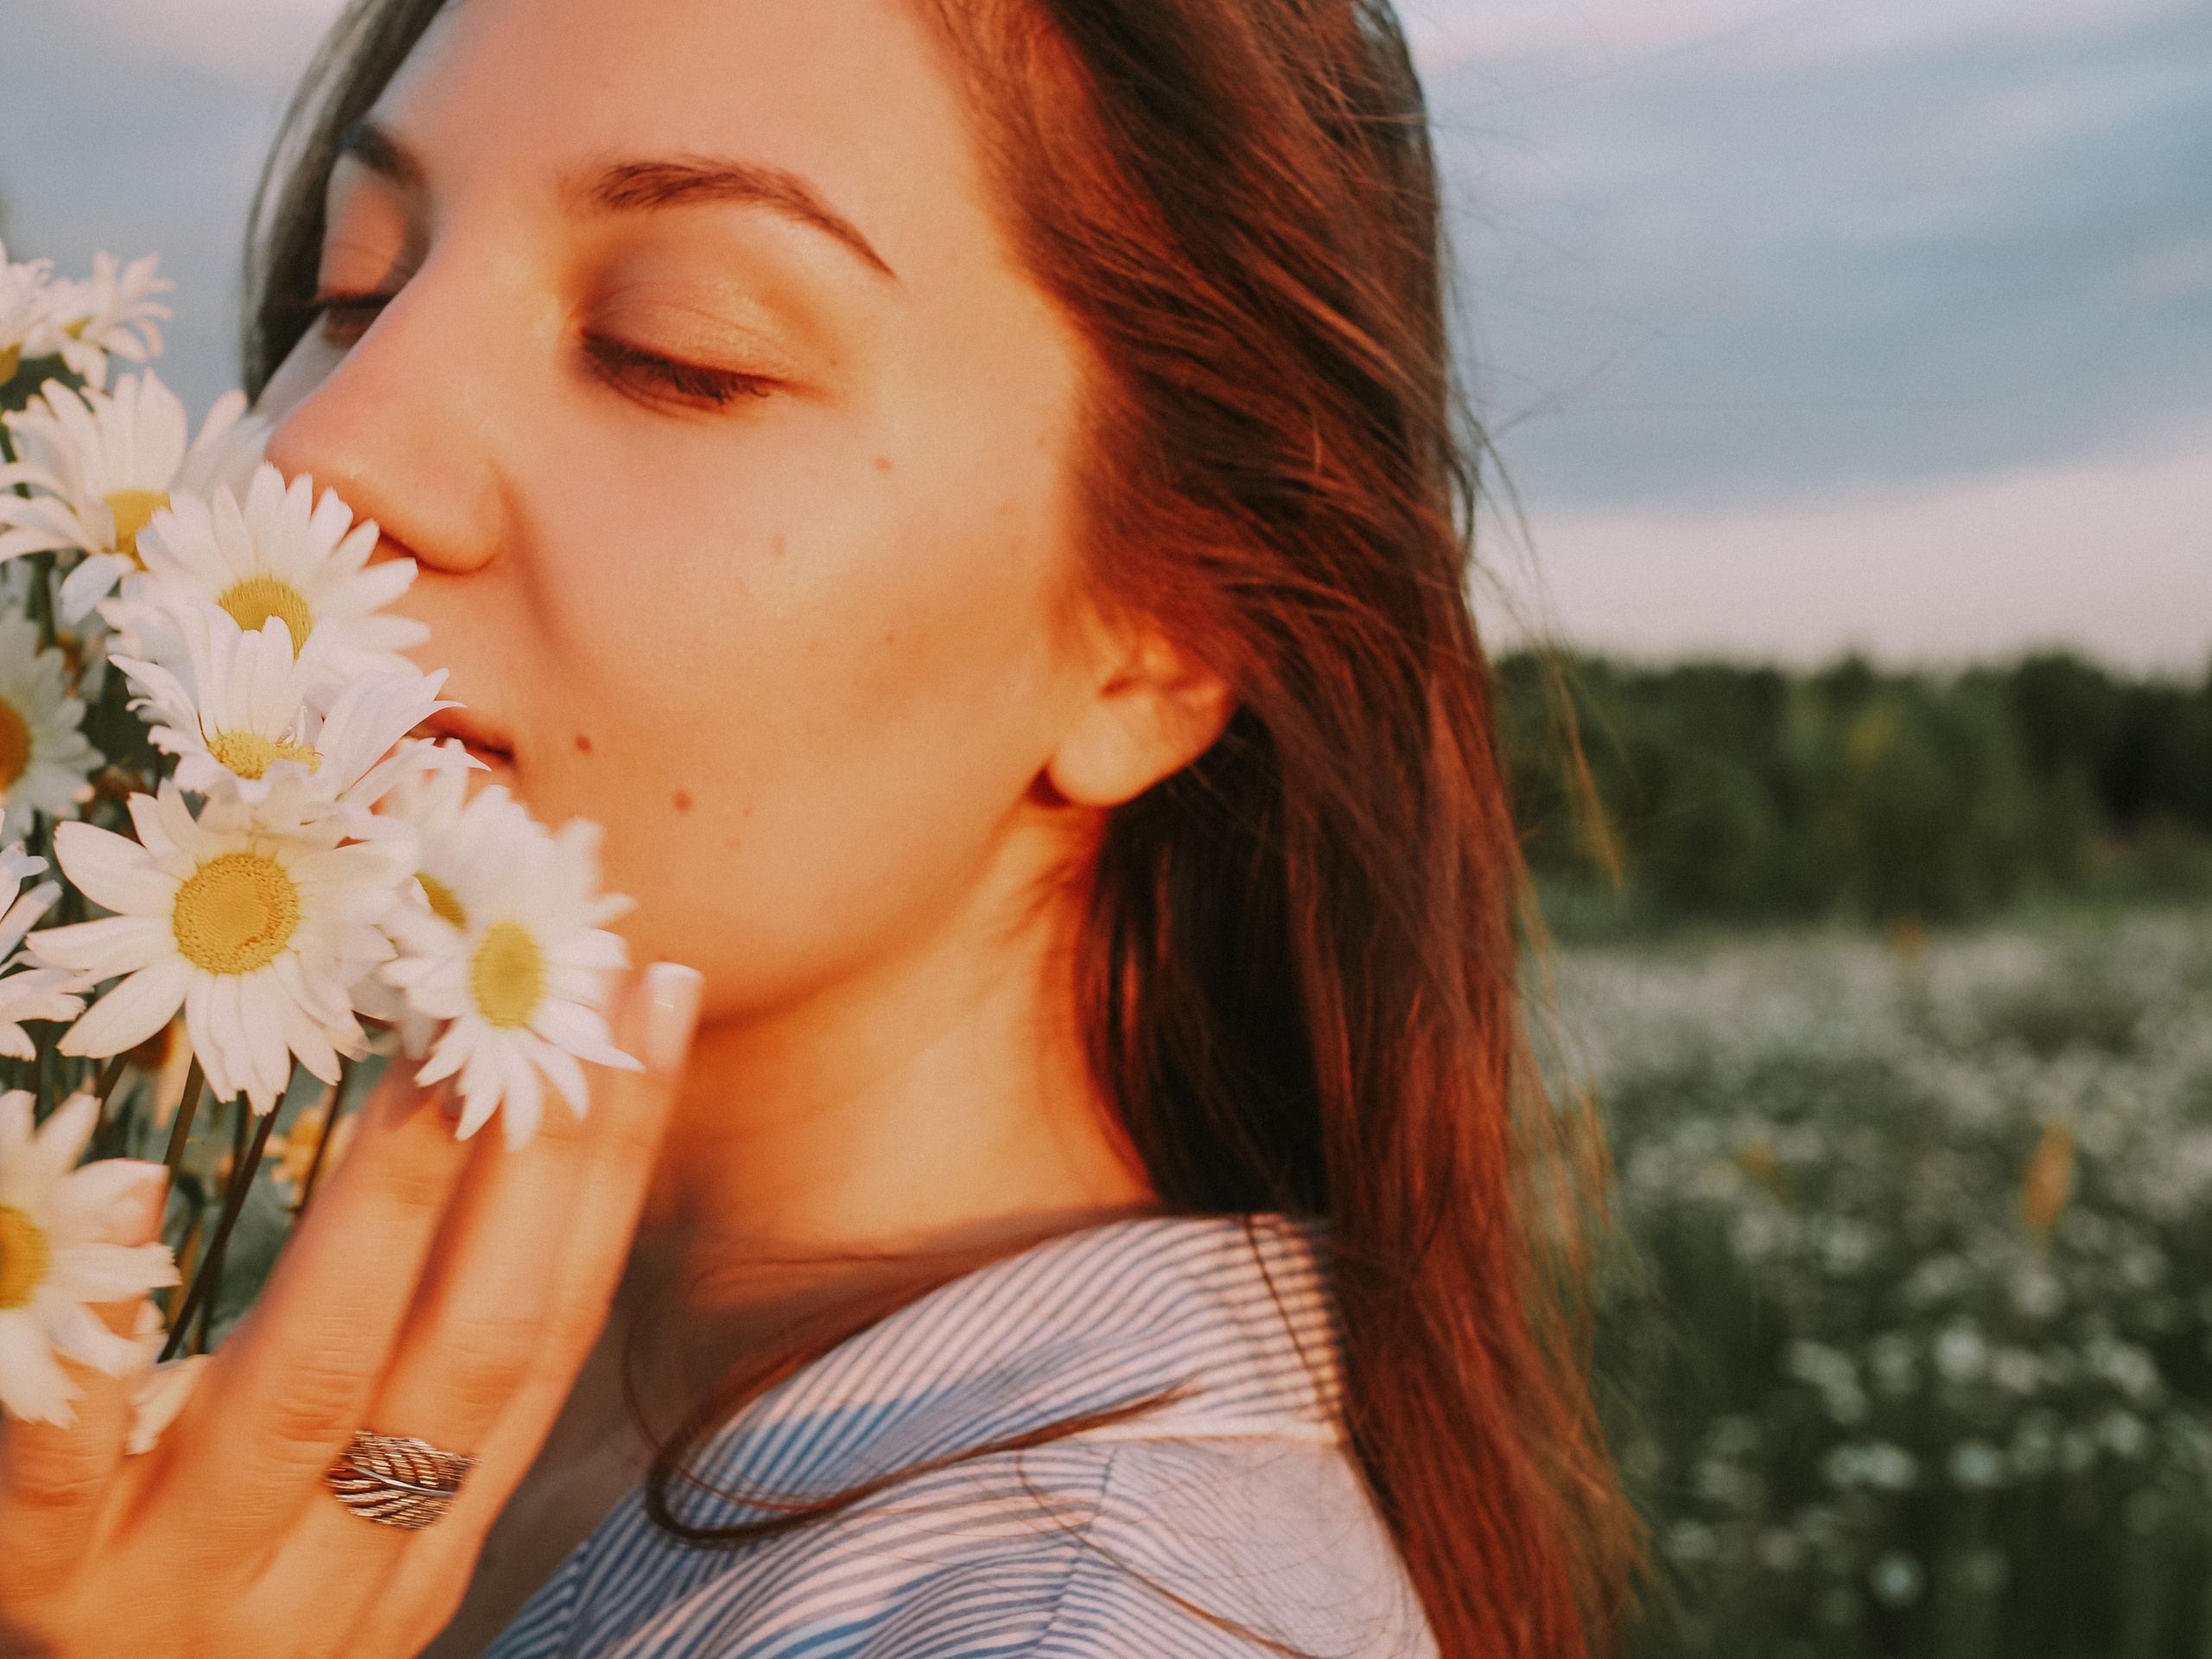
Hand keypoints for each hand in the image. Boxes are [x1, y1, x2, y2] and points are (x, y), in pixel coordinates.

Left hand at [0, 961, 702, 1658]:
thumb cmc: (210, 1597)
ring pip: (312, 1387)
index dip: (615, 1163)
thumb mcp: (337, 1506)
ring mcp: (194, 1585)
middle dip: (536, 1158)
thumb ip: (402, 1364)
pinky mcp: (45, 1586)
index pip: (559, 1327)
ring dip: (389, 1206)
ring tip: (427, 1062)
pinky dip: (109, 1333)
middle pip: (480, 1349)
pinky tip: (134, 1187)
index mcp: (433, 1535)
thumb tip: (480, 1127)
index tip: (651, 1002)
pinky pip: (65, 1464)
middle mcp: (348, 1572)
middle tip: (552, 992)